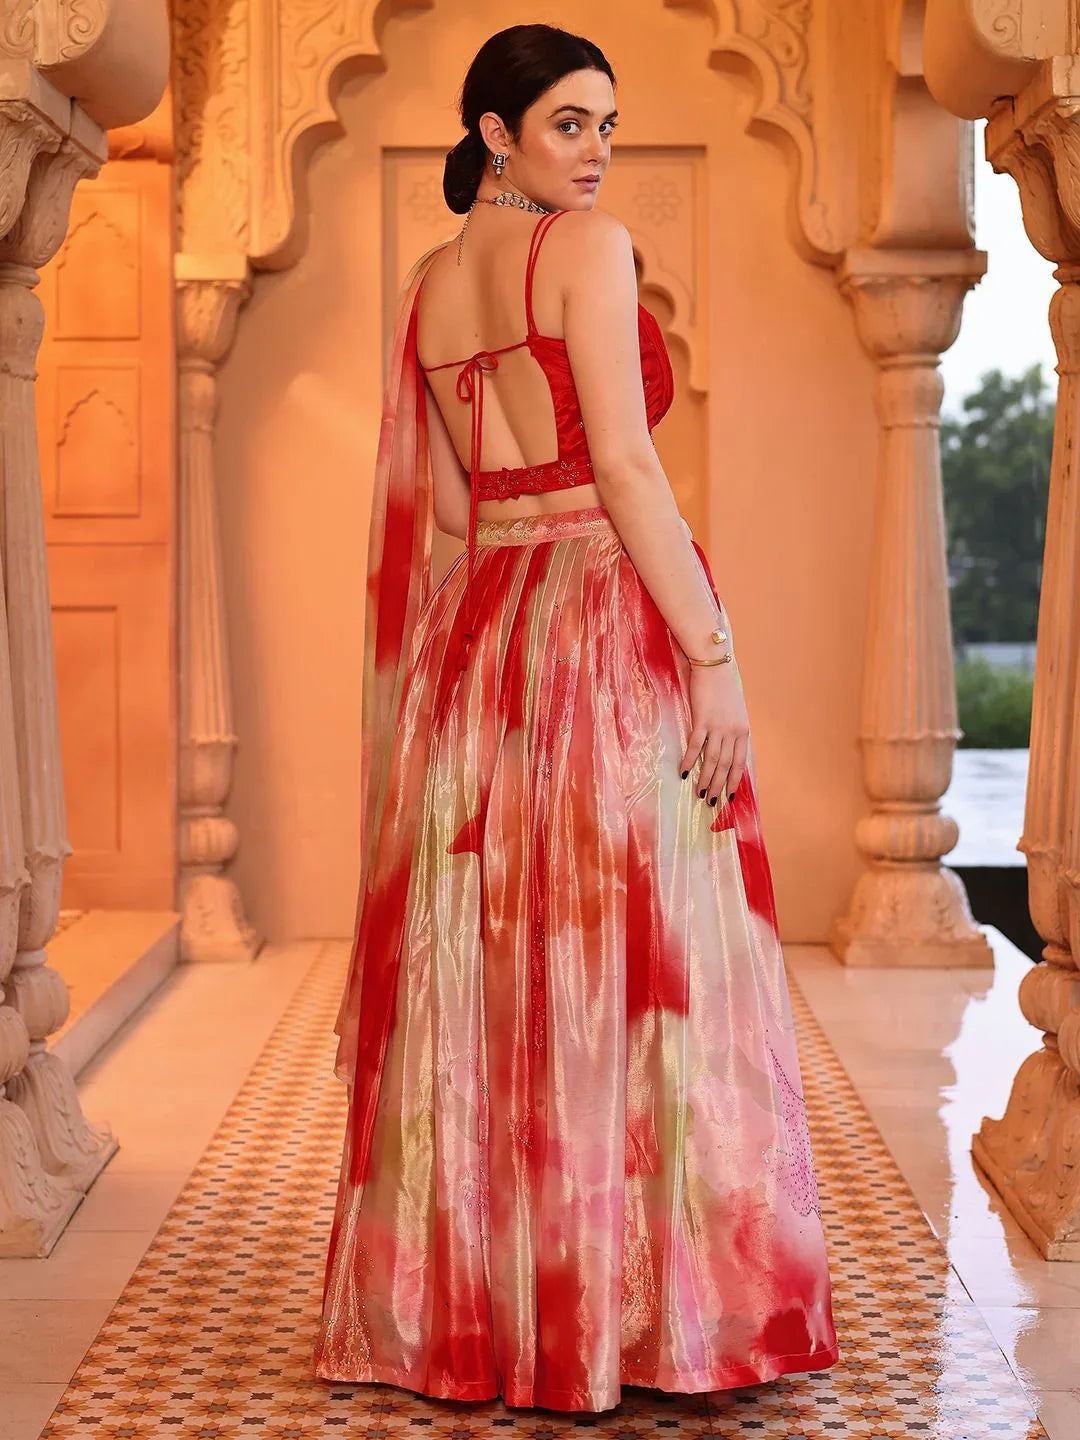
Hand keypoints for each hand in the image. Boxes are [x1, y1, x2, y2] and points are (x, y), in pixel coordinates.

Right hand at [680, 662, 750, 806]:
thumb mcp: (735, 710)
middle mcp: (733, 731)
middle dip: (719, 786)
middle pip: (725, 765)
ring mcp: (718, 726)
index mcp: (743, 730)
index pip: (740, 762)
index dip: (734, 781)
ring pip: (712, 760)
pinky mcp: (702, 720)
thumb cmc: (723, 687)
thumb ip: (732, 729)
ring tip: (700, 794)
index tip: (729, 796)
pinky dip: (690, 761)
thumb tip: (726, 748)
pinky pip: (696, 746)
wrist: (714, 665)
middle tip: (712, 803)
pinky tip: (684, 773)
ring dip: (706, 779)